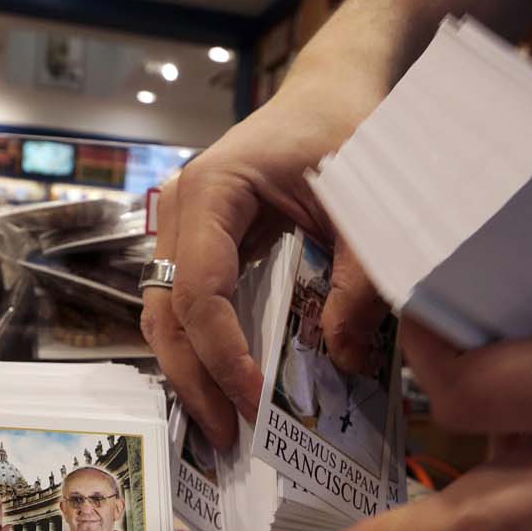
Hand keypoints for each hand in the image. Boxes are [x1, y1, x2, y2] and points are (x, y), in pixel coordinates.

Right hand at [142, 23, 391, 449]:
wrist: (332, 91)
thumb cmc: (348, 130)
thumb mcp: (367, 203)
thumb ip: (359, 281)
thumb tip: (344, 361)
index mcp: (213, 189)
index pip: (198, 290)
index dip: (223, 352)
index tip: (254, 401)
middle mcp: (179, 210)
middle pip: (165, 313)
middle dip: (194, 381)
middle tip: (227, 439)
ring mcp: (179, 229)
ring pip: (164, 317)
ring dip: (190, 375)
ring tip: (223, 429)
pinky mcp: (194, 246)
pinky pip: (184, 308)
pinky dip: (201, 352)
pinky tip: (225, 390)